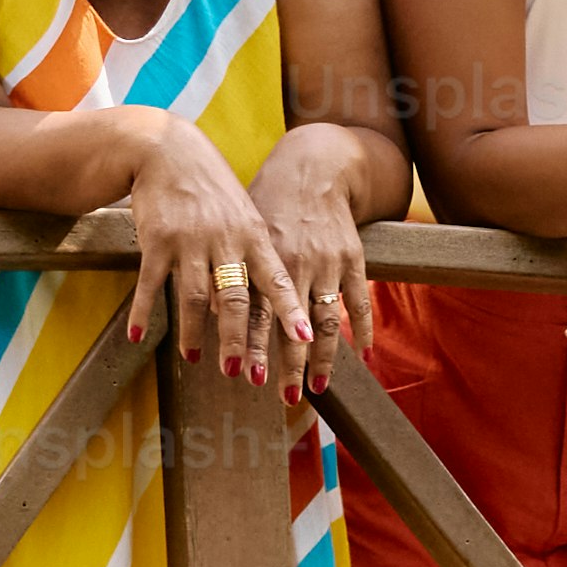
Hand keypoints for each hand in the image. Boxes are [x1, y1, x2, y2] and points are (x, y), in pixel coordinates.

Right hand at [107, 124, 313, 377]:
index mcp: (254, 236)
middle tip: (240, 374)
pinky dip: (145, 312)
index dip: (290, 312)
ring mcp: (190, 240)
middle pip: (235, 299)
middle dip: (239, 340)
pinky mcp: (156, 239)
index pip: (277, 280)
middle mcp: (226, 240)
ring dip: (193, 333)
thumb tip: (249, 313)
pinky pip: (151, 283)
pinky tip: (138, 336)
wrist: (169, 150)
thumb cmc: (213, 192)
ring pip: (194, 297)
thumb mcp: (242, 219)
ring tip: (194, 358)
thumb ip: (249, 263)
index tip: (306, 341)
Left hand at [245, 118, 386, 374]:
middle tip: (285, 397)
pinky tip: (361, 355)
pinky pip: (359, 301)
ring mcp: (326, 263)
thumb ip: (226, 271)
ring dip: (323, 358)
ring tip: (317, 387)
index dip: (250, 345)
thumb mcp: (240, 232)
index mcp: (260, 258)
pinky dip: (361, 329)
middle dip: (287, 363)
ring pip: (325, 320)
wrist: (310, 169)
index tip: (244, 377)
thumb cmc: (267, 204)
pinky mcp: (352, 258)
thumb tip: (205, 310)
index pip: (252, 311)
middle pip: (289, 324)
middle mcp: (293, 263)